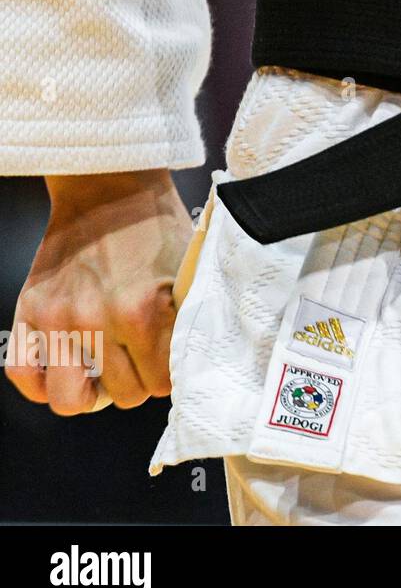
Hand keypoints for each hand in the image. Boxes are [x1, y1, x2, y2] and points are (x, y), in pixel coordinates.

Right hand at [5, 170, 192, 414]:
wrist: (111, 188)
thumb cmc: (158, 229)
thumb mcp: (187, 274)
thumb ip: (184, 324)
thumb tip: (190, 368)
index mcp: (144, 312)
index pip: (161, 384)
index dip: (167, 375)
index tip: (166, 360)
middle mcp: (98, 321)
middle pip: (122, 396)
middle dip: (135, 383)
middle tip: (138, 361)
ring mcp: (59, 318)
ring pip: (70, 400)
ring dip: (90, 391)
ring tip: (102, 371)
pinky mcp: (30, 309)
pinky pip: (23, 373)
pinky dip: (41, 383)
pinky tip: (64, 371)